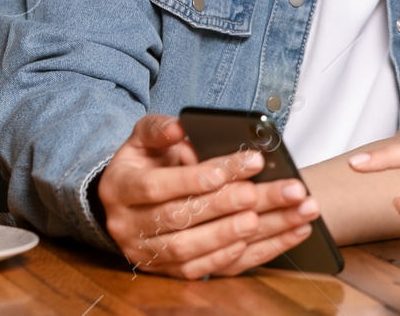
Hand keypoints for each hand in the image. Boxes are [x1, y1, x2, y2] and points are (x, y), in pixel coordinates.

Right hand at [96, 114, 318, 277]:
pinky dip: (237, 254)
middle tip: (273, 190)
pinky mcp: (168, 271)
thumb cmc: (145, 163)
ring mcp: (146, 253)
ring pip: (193, 249)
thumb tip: (179, 128)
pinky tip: (266, 237)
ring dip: (238, 232)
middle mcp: (128, 225)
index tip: (245, 162)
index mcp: (119, 187)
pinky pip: (204, 269)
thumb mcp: (143, 139)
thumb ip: (159, 129)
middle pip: (181, 218)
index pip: (160, 185)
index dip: (200, 177)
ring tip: (280, 215)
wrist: (128, 200)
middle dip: (230, 203)